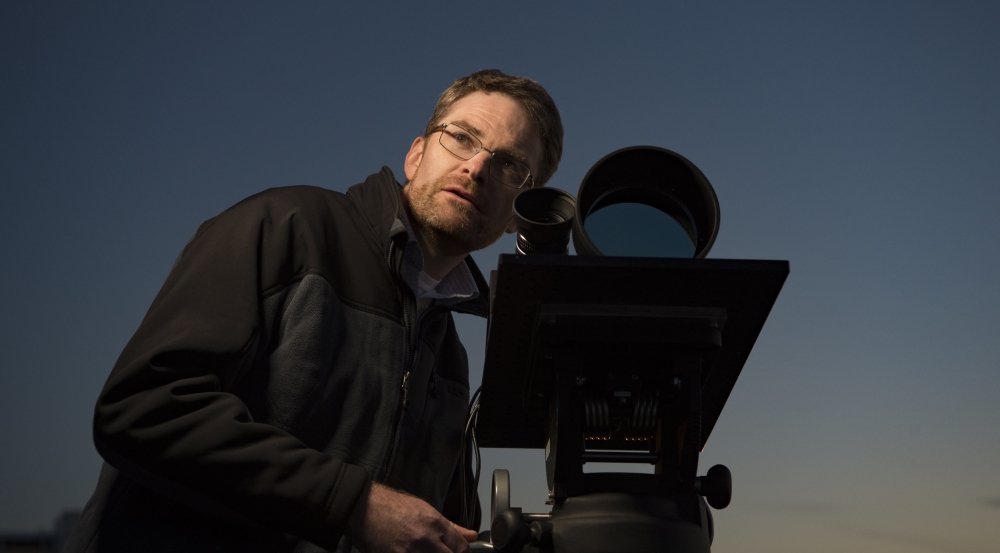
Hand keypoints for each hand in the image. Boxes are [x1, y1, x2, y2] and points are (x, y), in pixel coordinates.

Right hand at [346, 482, 478, 552]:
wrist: (363, 509)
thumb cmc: (393, 507)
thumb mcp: (425, 510)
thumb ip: (451, 526)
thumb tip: (471, 535)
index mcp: (435, 523)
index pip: (462, 549)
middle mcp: (425, 539)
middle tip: (442, 552)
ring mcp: (410, 552)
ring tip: (425, 550)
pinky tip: (412, 552)